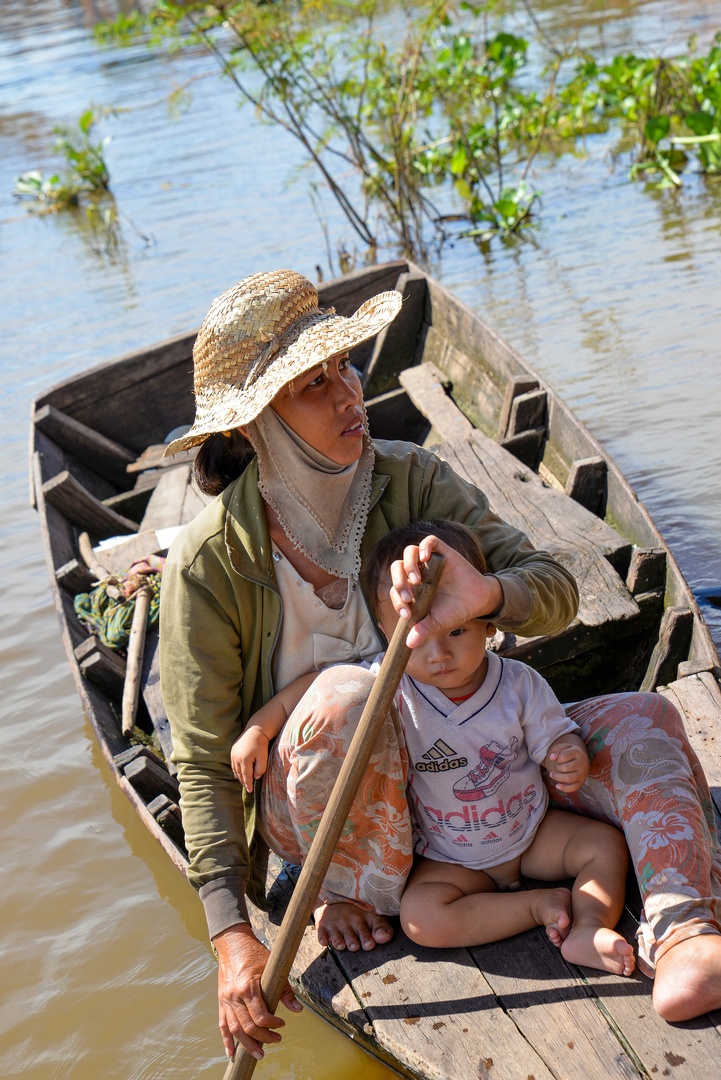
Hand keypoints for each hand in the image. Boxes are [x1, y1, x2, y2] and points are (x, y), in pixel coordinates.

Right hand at [214, 923, 301, 1059]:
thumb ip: (285, 990)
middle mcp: (234, 996)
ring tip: (259, 1054)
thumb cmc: (255, 953)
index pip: (260, 1016)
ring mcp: (225, 999)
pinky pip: (222, 1024)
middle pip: (247, 1026)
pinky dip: (226, 1040)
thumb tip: (298, 1010)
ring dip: (246, 1045)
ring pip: (234, 1029)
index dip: (272, 1025)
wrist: (233, 943)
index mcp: (247, 987)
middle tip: (276, 1040)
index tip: (282, 1024)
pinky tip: (231, 1053)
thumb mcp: (273, 967)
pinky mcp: (221, 1000)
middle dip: (263, 1038)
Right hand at [230, 728, 269, 792]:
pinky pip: (233, 764)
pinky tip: (238, 774)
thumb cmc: (261, 744)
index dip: (248, 784)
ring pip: (235, 770)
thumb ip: (260, 769)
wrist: (255, 730)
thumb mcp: (263, 757)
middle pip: (240, 774)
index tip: (250, 791)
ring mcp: (233, 754)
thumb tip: (255, 777)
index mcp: (244, 760)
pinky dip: (236, 770)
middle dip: (244, 781)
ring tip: (244, 782)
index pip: (246, 776)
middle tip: (247, 788)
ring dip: (239, 777)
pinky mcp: (232, 751)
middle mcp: (236, 758)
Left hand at [389, 535, 502, 647]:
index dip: (396, 599)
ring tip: (417, 580)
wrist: (478, 601)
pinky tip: (425, 557)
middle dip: (398, 581)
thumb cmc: (454, 611)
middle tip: (407, 596)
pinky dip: (425, 546)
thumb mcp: (437, 622)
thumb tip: (409, 644)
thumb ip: (423, 629)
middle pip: (398, 567)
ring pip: (409, 552)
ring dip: (409, 565)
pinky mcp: (444, 553)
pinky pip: (430, 541)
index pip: (395, 588)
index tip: (406, 613)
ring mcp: (430, 562)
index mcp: (412, 589)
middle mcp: (418, 573)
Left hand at [545, 739, 588, 792]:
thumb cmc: (570, 752)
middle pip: (565, 768)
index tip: (557, 758)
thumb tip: (552, 758)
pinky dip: (564, 788)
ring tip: (552, 774)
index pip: (563, 756)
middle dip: (557, 767)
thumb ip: (556, 750)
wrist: (581, 759)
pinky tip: (557, 786)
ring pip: (569, 778)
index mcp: (578, 752)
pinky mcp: (581, 782)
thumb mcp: (564, 747)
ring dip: (557, 777)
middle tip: (556, 766)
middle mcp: (583, 763)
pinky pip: (573, 788)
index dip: (557, 758)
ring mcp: (583, 774)